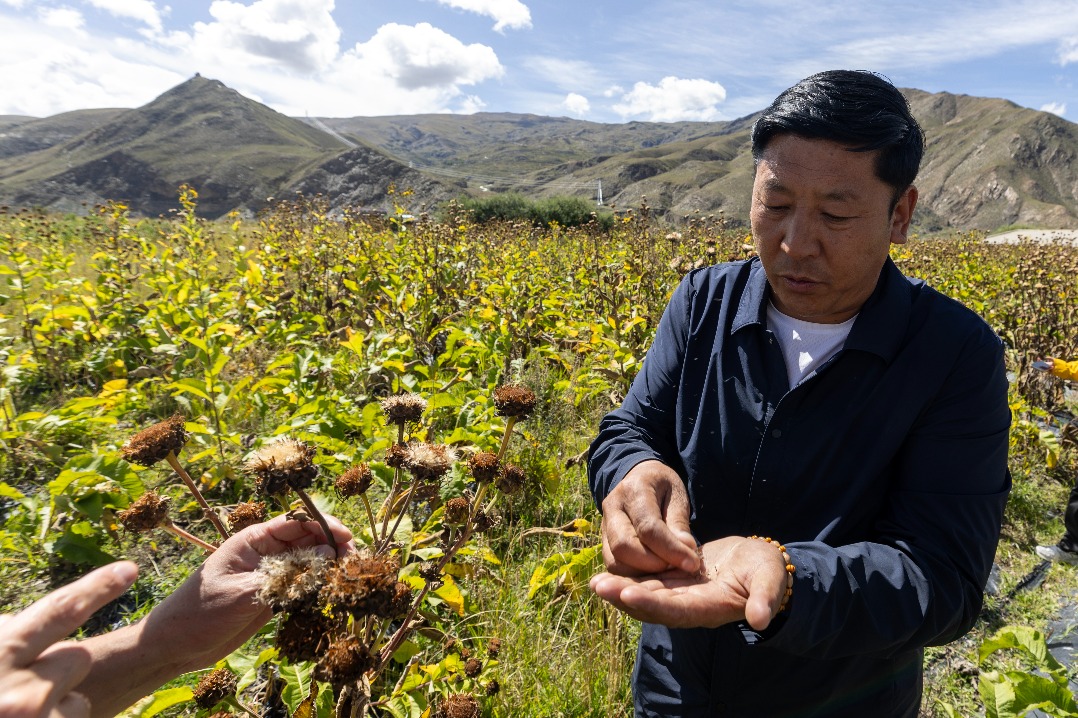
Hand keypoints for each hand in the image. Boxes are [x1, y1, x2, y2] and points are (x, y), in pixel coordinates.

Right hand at [0, 561, 137, 717]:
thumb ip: (4, 642)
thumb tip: (26, 619)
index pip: (57, 612)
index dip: (96, 588)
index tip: (129, 569)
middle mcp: (18, 693)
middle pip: (77, 657)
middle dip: (59, 670)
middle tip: (18, 693)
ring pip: (78, 701)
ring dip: (56, 708)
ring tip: (18, 717)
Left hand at [141, 512, 354, 673]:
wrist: (175, 646)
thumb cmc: (199, 612)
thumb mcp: (241, 593)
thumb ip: (283, 576)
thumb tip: (327, 555)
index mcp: (252, 540)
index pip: (295, 522)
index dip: (323, 525)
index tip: (346, 536)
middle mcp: (264, 553)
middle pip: (307, 540)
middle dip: (332, 545)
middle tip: (353, 560)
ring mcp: (269, 575)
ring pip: (308, 562)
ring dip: (328, 566)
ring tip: (348, 576)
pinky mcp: (271, 597)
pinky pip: (301, 585)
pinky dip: (318, 586)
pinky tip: (332, 591)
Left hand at [590, 536, 788, 630]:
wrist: (761, 564)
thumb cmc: (768, 571)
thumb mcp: (771, 580)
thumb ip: (765, 598)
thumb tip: (760, 620)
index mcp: (710, 607)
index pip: (676, 610)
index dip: (652, 605)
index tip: (627, 596)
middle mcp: (690, 606)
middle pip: (653, 606)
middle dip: (625, 597)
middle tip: (597, 586)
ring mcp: (681, 594)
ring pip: (646, 594)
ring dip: (620, 590)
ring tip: (594, 582)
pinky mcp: (676, 582)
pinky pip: (648, 582)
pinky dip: (629, 578)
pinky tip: (607, 572)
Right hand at [600, 460, 699, 575]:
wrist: (639, 480)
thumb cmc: (663, 488)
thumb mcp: (677, 496)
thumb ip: (679, 523)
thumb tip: (686, 550)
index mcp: (634, 490)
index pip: (648, 527)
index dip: (671, 549)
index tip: (692, 563)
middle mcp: (612, 508)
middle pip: (624, 547)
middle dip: (654, 565)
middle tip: (678, 567)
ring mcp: (603, 526)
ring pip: (615, 562)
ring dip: (643, 574)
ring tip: (668, 571)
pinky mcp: (603, 543)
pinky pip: (614, 567)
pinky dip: (635, 576)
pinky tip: (655, 574)